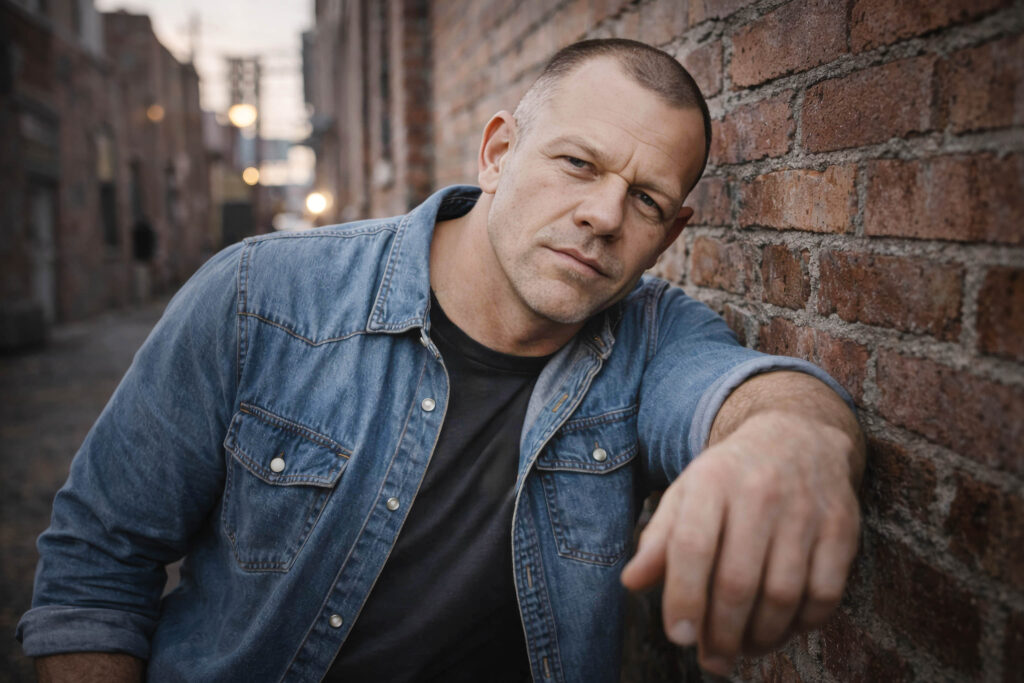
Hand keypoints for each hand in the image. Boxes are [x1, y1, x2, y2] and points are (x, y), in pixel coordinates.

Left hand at [621, 411, 860, 675]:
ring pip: (782, 595)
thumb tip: (631, 582)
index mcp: (711, 481)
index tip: (678, 637)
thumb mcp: (686, 493)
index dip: (683, 597)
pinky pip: (824, 594)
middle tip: (712, 660)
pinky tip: (781, 630)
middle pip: (737, 580)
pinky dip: (801, 625)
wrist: (798, 436)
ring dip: (760, 637)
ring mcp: (805, 510)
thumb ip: (658, 539)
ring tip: (743, 650)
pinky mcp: (842, 528)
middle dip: (721, 634)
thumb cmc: (730, 477)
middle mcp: (759, 492)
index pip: (692, 546)